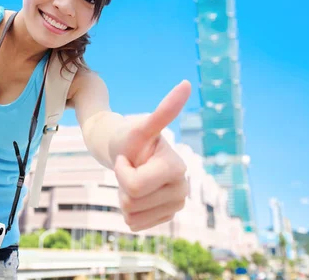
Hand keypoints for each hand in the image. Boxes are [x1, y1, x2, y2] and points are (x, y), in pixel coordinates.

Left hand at [112, 80, 190, 231]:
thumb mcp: (140, 127)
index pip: (133, 186)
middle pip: (132, 202)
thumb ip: (164, 111)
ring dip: (124, 197)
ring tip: (133, 178)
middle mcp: (182, 189)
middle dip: (122, 184)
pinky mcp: (165, 217)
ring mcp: (176, 205)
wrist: (124, 152)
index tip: (128, 157)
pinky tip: (136, 193)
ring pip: (131, 216)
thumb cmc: (130, 138)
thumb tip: (186, 84)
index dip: (122, 170)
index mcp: (177, 168)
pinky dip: (127, 211)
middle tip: (131, 168)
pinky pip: (134, 225)